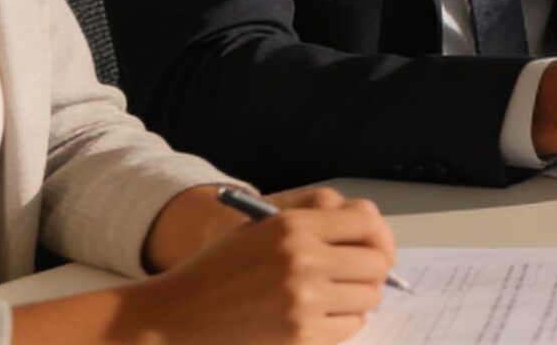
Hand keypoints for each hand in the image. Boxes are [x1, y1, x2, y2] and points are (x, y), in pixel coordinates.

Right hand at [116, 187, 393, 344]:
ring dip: (359, 298)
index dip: (378, 236)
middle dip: (373, 270)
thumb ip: (317, 223)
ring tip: (337, 297)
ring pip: (367, 297)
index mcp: (294, 225)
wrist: (177, 315)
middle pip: (375, 262)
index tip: (376, 248)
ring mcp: (303, 300)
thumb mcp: (264, 228)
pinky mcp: (301, 335)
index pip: (367, 223)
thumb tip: (373, 236)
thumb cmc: (220, 270)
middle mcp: (302, 259)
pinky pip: (350, 326)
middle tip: (359, 276)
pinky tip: (321, 316)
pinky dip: (343, 322)